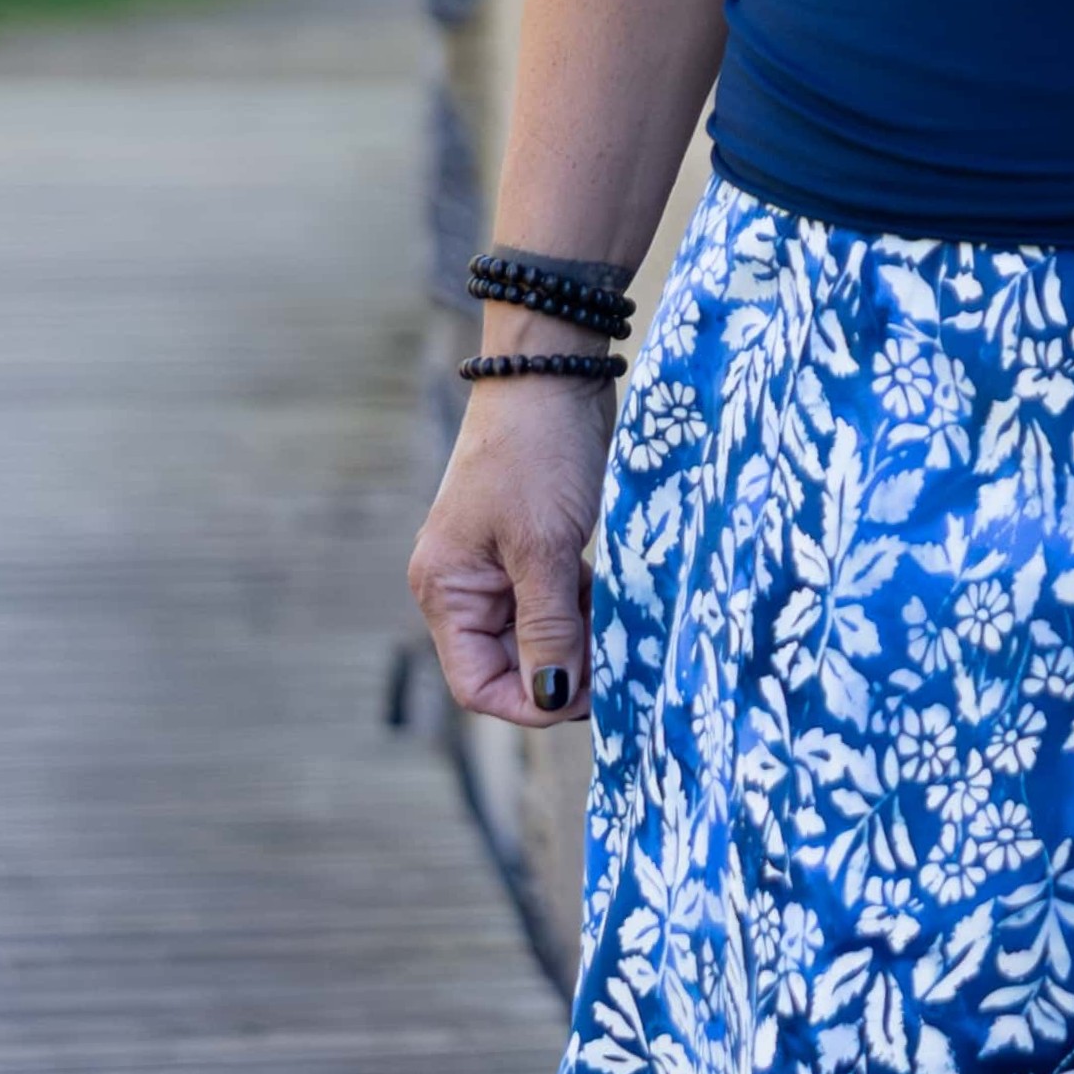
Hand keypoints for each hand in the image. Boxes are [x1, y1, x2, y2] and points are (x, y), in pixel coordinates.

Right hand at [409, 372, 618, 724]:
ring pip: (544, 637)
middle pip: (514, 664)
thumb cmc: (537, 453)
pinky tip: (622, 604)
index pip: (477, 684)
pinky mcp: (536, 549)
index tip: (586, 696)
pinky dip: (591, 613)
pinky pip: (561, 604)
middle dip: (567, 671)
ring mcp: (500, 568)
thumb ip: (548, 628)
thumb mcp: (544, 547)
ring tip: (626, 631)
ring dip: (584, 643)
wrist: (552, 371)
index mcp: (447, 591)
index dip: (530, 702)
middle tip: (621, 662)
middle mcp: (465, 587)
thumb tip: (549, 700)